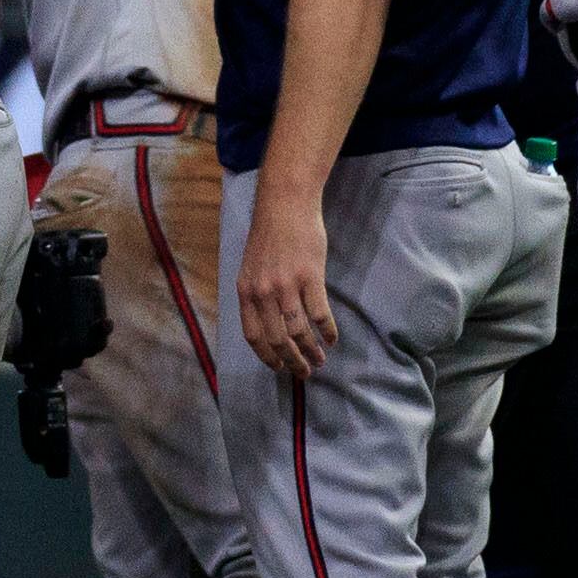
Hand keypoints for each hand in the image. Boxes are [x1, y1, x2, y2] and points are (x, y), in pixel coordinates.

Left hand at [237, 187, 335, 377]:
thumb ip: (256, 295)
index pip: (253, 336)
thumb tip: (268, 325)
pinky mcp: (310, 277)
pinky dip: (327, 331)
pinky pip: (319, 314)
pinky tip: (332, 339)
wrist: (285, 204)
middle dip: (292, 361)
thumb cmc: (269, 235)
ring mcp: (286, 285)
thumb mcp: (251, 267)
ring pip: (299, 331)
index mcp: (245, 291)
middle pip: (277, 339)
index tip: (278, 367)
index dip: (267, 357)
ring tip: (320, 360)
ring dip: (311, 351)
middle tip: (304, 373)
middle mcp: (263, 292)